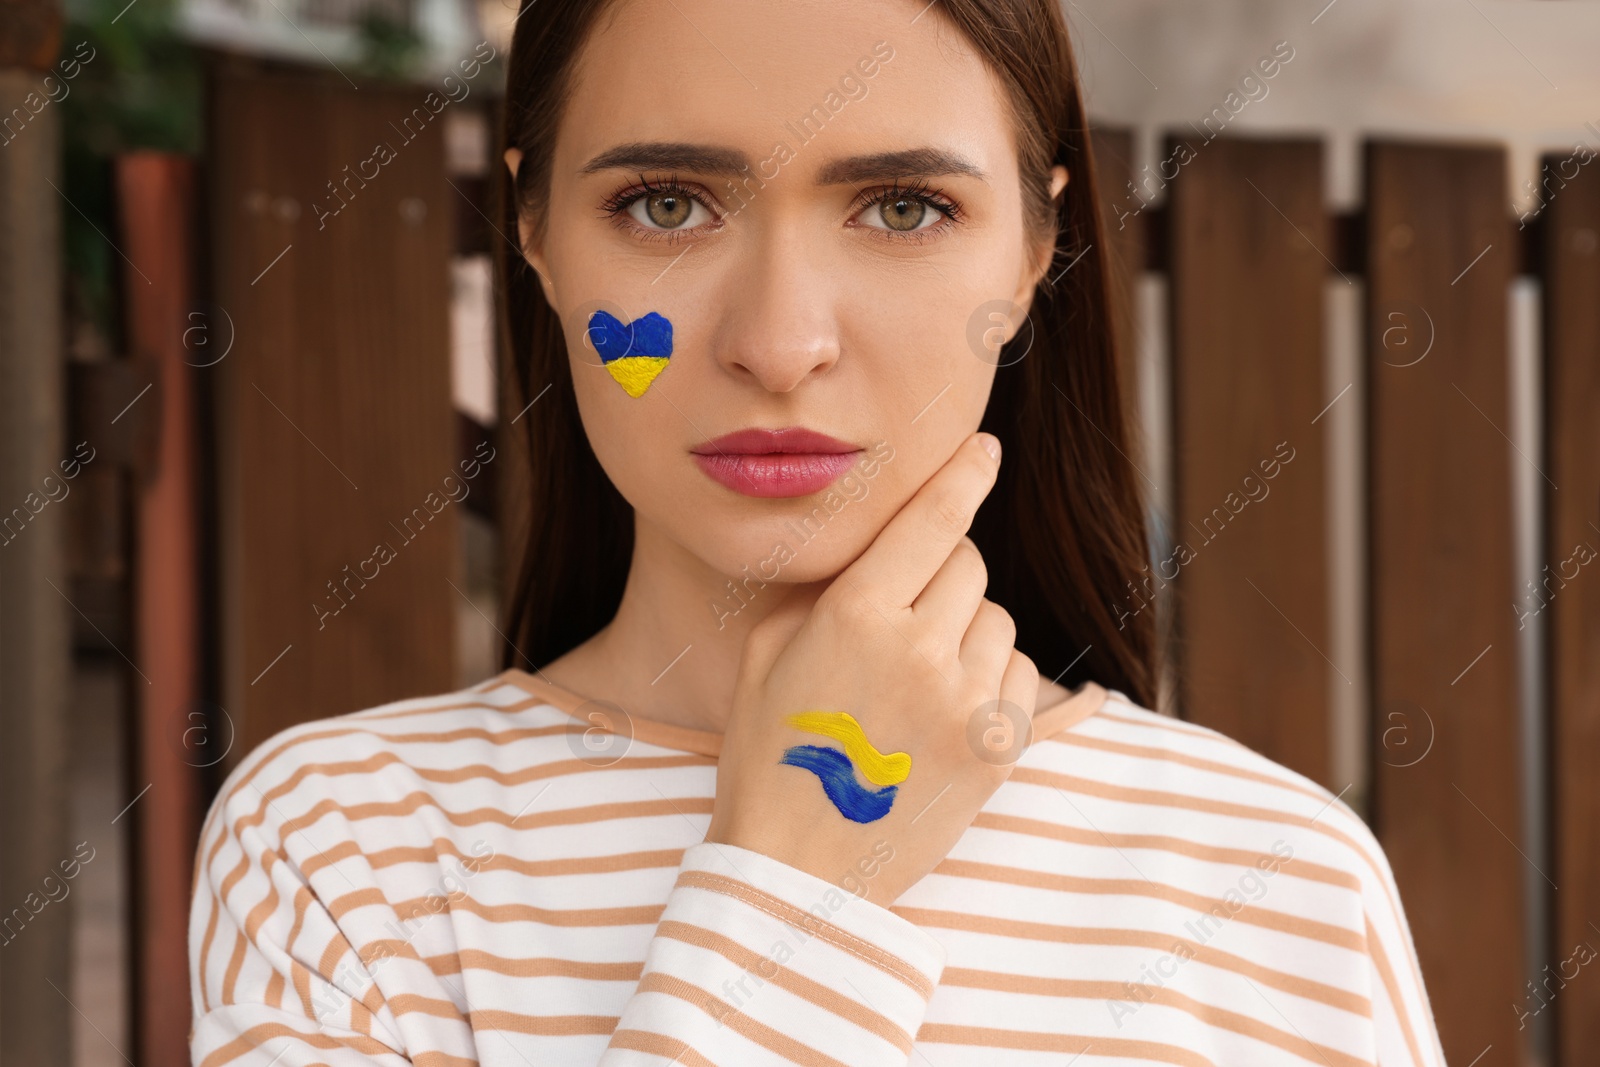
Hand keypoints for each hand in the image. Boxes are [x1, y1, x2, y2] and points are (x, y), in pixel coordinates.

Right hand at [705, 431, 1038, 906]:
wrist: (799, 871)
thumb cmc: (767, 756)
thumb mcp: (764, 657)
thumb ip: (820, 593)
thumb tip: (875, 556)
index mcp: (855, 617)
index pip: (930, 521)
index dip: (961, 475)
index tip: (984, 449)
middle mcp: (919, 650)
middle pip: (968, 565)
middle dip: (942, 574)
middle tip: (907, 613)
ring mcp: (965, 702)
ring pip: (997, 620)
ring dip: (968, 630)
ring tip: (920, 675)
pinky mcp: (998, 749)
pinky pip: (1020, 678)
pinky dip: (992, 679)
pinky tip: (948, 708)